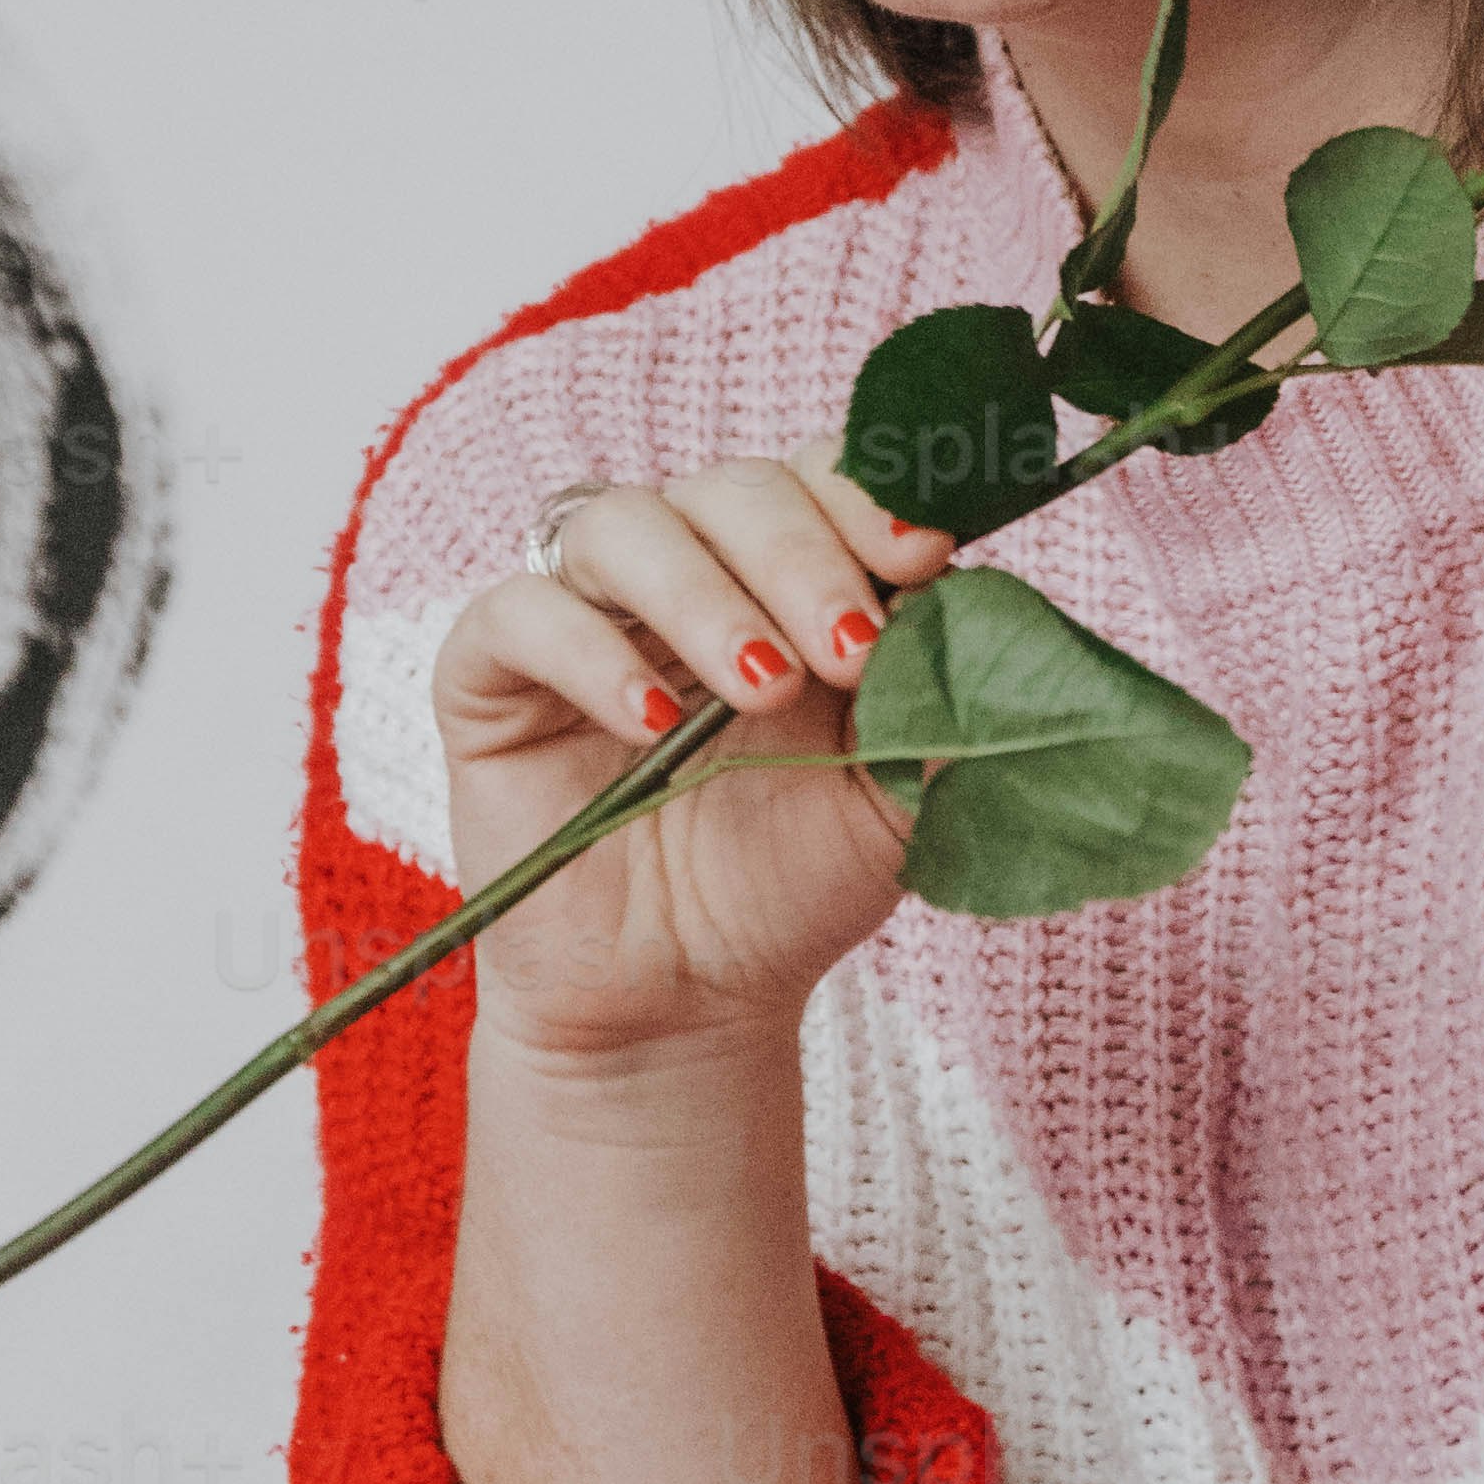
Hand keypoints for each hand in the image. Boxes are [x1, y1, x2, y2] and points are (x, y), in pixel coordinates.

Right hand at [432, 445, 954, 1064]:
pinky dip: (589, 652)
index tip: (924, 555)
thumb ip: (942, 706)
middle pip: (732, 489)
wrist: (684, 1005)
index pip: (821, 478)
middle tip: (849, 652)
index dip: (870, 497)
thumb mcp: (896, 798)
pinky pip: (520, 612)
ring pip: (624, 525)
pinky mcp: (492, 673)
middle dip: (802, 557)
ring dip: (705, 596)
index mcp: (786, 577)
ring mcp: (584, 613)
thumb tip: (991, 615)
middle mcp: (685, 571)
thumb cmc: (787, 885)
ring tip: (760, 689)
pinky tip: (651, 721)